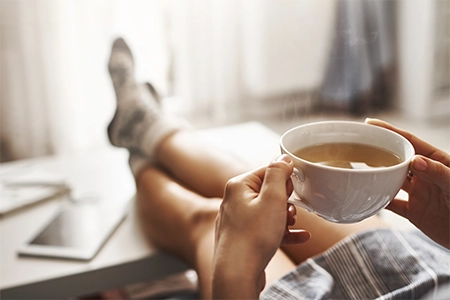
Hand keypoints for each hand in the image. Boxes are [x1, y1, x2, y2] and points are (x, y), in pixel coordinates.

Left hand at [213, 154, 309, 299]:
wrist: (237, 274)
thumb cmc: (253, 236)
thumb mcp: (272, 199)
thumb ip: (278, 174)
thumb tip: (283, 158)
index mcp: (239, 186)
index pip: (267, 171)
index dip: (284, 180)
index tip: (293, 192)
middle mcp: (234, 200)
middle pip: (268, 191)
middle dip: (285, 201)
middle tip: (290, 212)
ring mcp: (237, 220)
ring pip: (268, 212)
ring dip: (285, 217)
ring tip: (292, 225)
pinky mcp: (243, 238)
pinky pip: (266, 229)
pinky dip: (282, 232)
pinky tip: (301, 237)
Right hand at [366, 118, 449, 248]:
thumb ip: (437, 172)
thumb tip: (414, 160)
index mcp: (436, 161)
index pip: (410, 142)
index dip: (390, 132)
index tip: (371, 124)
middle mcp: (425, 175)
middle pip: (397, 159)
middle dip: (379, 151)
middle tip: (358, 146)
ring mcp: (418, 193)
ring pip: (391, 179)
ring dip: (376, 175)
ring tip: (358, 168)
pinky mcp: (414, 211)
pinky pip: (391, 203)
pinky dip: (378, 201)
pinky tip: (364, 197)